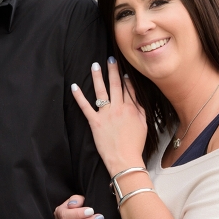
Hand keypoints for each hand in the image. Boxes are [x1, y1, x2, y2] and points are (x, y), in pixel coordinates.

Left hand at [71, 57, 147, 174]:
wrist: (125, 159)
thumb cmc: (135, 145)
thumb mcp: (144, 125)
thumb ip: (140, 110)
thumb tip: (137, 99)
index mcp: (132, 109)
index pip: (128, 89)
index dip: (126, 79)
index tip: (124, 70)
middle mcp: (119, 108)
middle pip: (115, 85)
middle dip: (113, 70)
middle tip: (110, 58)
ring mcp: (106, 114)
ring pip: (101, 91)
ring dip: (97, 77)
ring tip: (95, 65)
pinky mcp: (95, 121)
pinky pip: (85, 106)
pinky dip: (79, 96)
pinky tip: (74, 86)